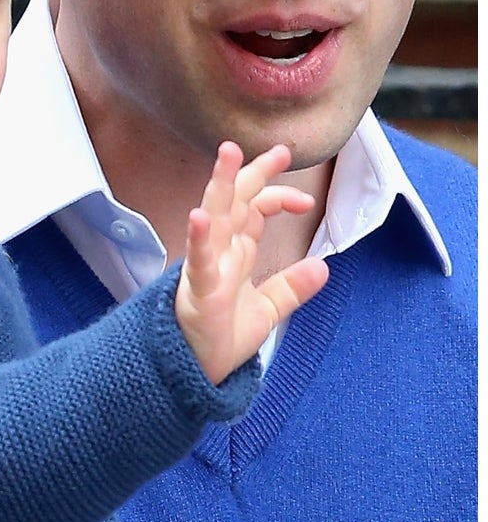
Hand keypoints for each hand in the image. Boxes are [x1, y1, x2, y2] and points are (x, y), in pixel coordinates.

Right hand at [176, 142, 328, 383]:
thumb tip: (324, 266)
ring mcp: (207, 267)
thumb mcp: (268, 310)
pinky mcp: (198, 289)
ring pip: (214, 217)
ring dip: (221, 185)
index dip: (277, 195)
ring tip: (229, 155)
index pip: (254, 210)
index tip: (306, 199)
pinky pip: (197, 259)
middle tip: (278, 149)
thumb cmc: (222, 339)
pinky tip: (200, 216)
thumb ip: (292, 287)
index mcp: (236, 253)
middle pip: (235, 201)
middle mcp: (221, 252)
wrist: (197, 372)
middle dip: (253, 172)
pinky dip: (199, 238)